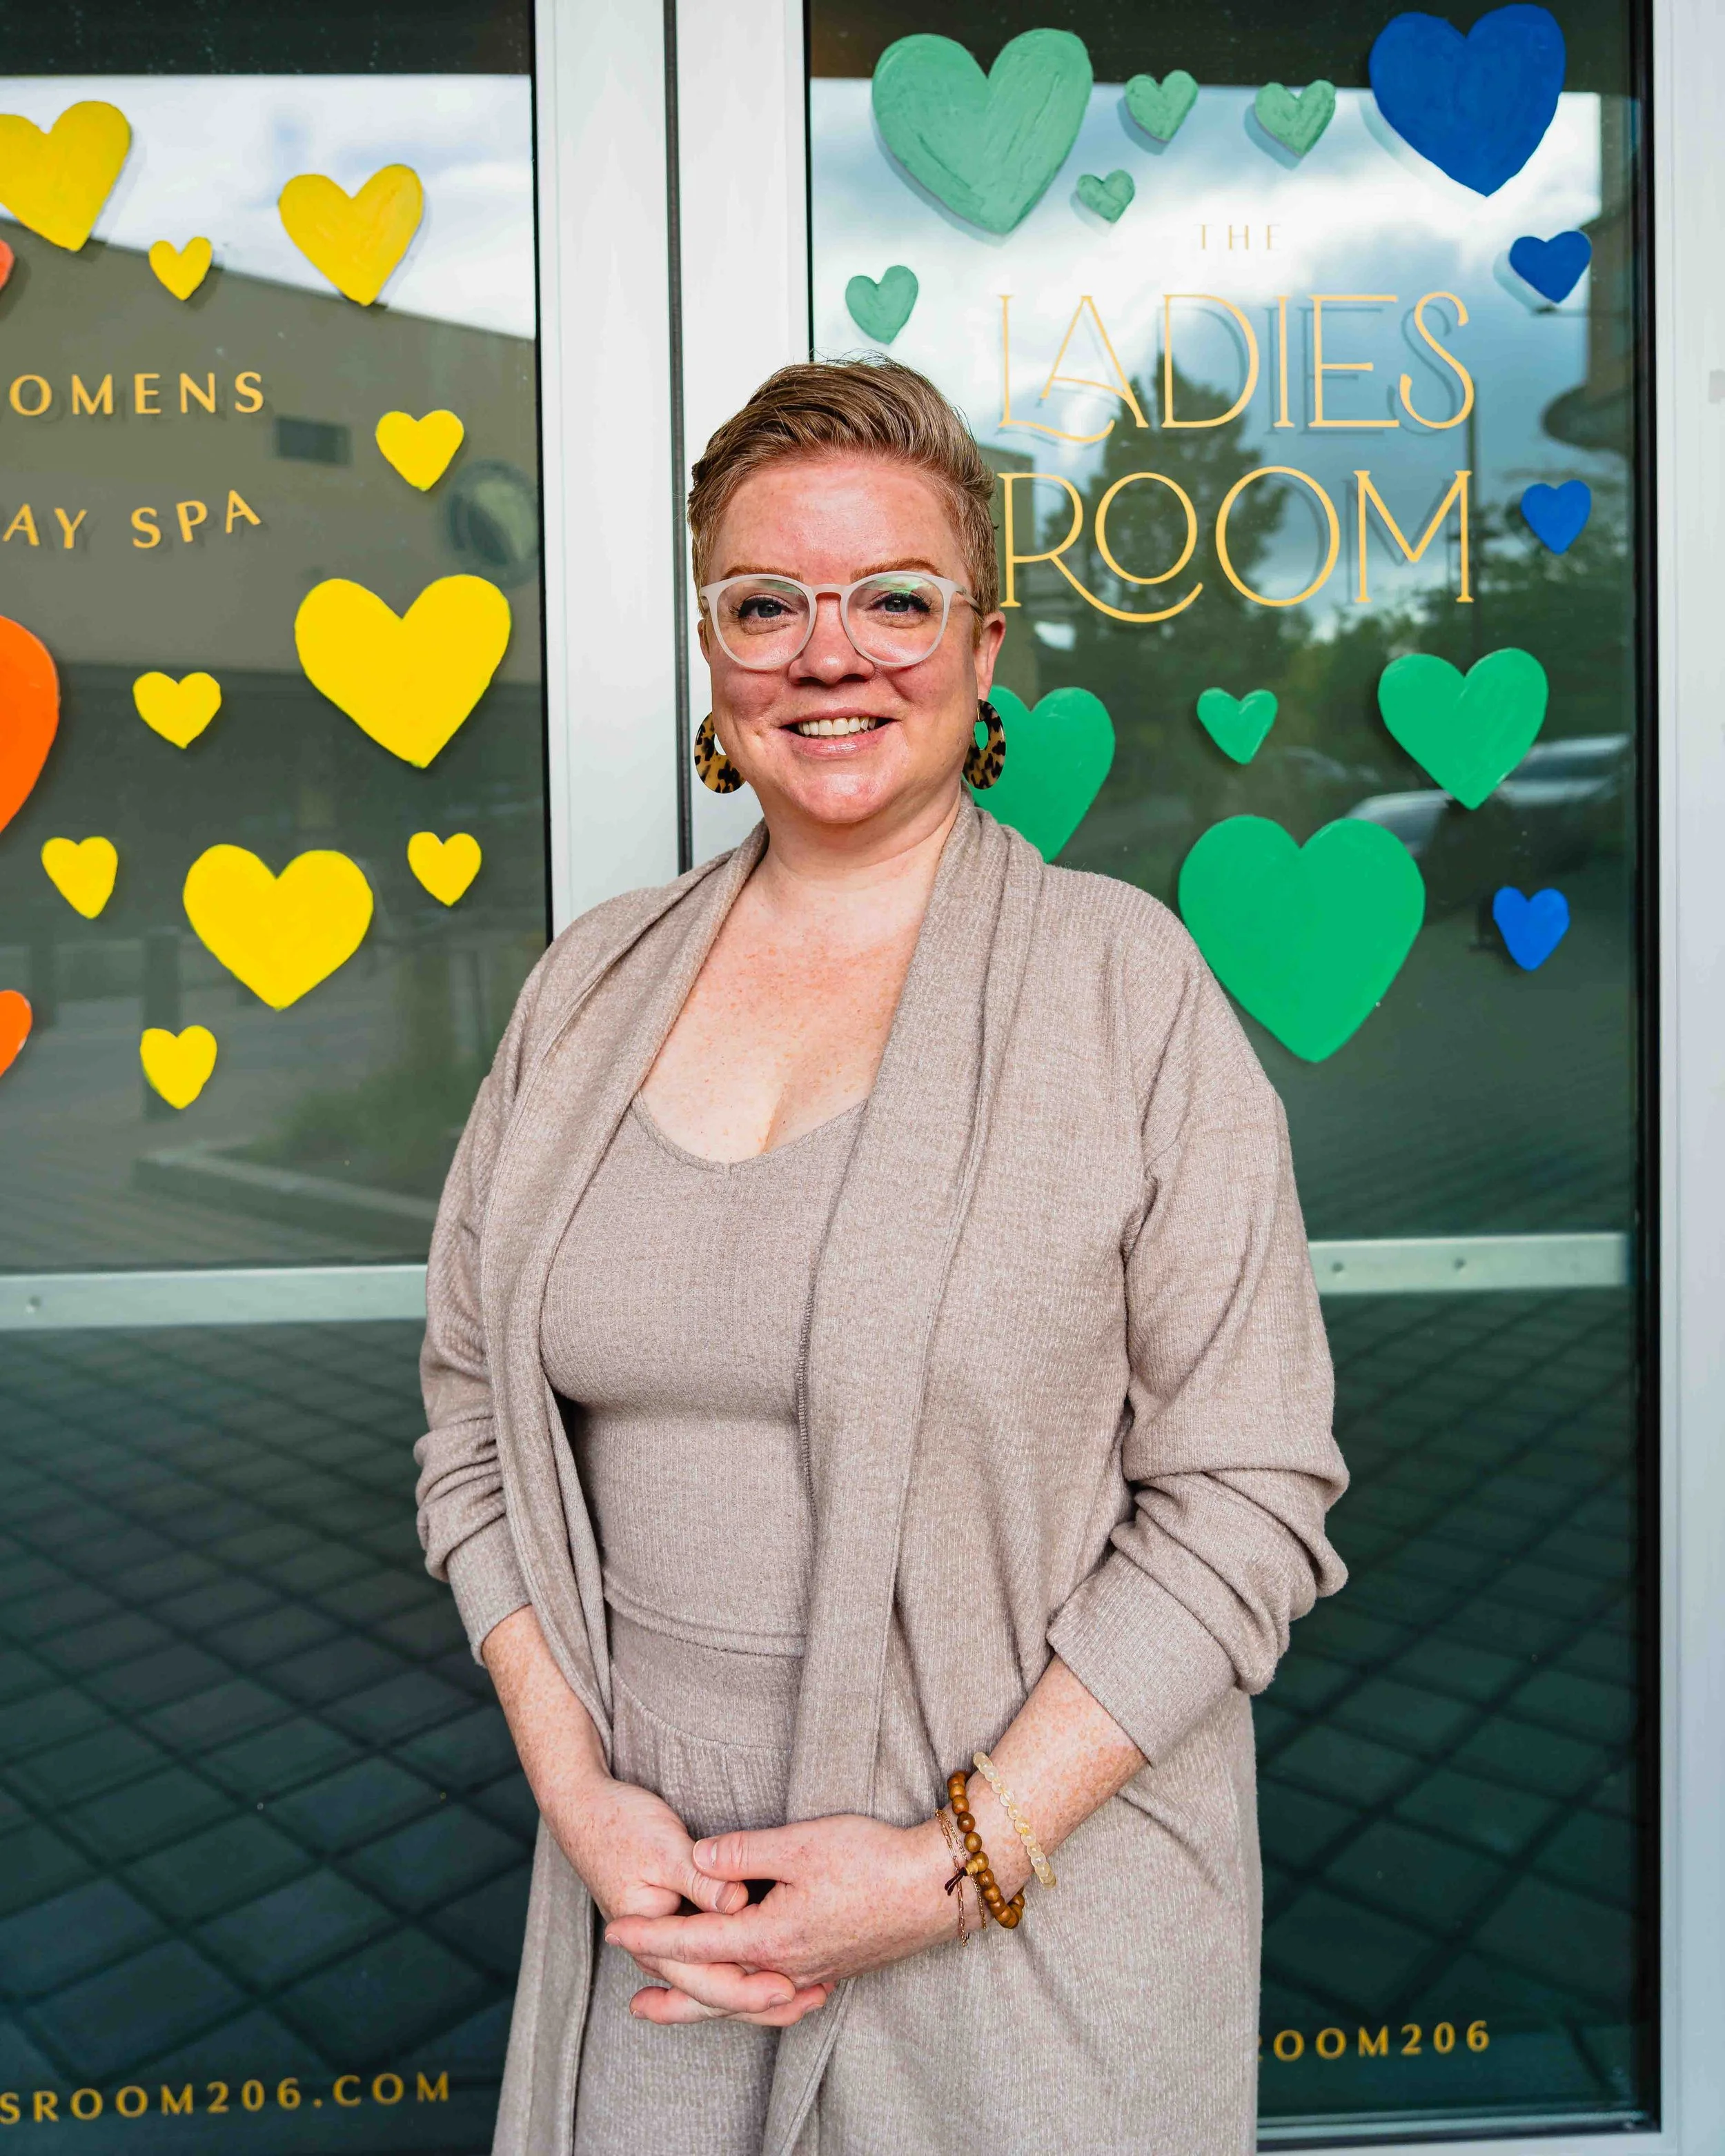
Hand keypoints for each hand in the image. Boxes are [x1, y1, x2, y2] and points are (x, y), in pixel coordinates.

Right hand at [547, 1772, 827, 2027]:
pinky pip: (713, 1958)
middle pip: (716, 1992)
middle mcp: (659, 1951)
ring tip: (808, 1994)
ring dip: (759, 1988)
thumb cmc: (619, 1824)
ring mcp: (667, 1940)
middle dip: (765, 2000)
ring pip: (717, 1979)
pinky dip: (746, 1965)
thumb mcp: (662, 1847)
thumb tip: (739, 1902)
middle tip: (816, 1996)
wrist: (582, 1810)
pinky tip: (777, 1966)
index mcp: (653, 1939)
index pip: (706, 1982)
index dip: (749, 1988)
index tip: (788, 1986)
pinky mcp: (677, 1922)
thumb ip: (699, 1879)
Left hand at [604, 1810, 1011, 2023]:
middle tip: (634, 2005)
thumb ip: (743, 1852)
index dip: (653, 1938)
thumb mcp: (800, 1843)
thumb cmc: (870, 1859)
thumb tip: (697, 1857)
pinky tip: (753, 1995)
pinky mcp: (833, 1966)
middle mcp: (787, 1965)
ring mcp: (813, 1971)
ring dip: (710, 2003)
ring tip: (683, 2007)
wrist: (936, 1887)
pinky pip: (778, 1996)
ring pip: (748, 1998)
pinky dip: (753, 2002)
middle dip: (673, 1997)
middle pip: (717, 1990)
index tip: (616, 1935)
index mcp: (771, 1936)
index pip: (697, 1942)